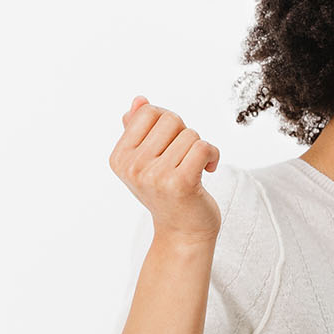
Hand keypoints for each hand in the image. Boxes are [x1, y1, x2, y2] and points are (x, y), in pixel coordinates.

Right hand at [110, 96, 221, 244]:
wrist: (182, 233)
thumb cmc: (166, 195)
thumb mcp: (146, 162)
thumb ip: (139, 130)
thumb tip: (139, 100)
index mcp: (120, 158)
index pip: (148, 112)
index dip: (166, 124)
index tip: (170, 145)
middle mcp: (134, 168)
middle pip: (170, 119)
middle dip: (183, 134)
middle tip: (183, 159)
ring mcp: (155, 176)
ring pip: (190, 134)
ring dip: (198, 148)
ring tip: (194, 168)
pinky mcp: (180, 183)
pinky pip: (203, 147)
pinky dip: (213, 154)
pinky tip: (209, 168)